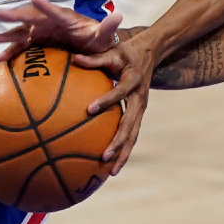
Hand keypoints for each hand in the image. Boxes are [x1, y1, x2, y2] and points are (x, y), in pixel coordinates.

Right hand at [0, 0, 121, 57]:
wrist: (91, 48)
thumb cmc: (97, 40)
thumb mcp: (104, 35)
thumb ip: (108, 27)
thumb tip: (118, 16)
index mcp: (66, 19)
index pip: (56, 12)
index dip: (46, 6)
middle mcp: (50, 23)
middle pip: (30, 18)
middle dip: (15, 16)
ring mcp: (41, 33)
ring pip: (20, 32)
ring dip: (4, 33)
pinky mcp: (36, 43)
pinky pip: (20, 47)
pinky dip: (10, 51)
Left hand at [72, 35, 157, 175]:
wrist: (149, 54)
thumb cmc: (125, 53)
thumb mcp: (113, 52)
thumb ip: (95, 58)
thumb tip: (74, 59)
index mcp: (134, 81)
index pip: (120, 92)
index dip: (106, 100)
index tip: (89, 109)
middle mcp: (140, 98)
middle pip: (131, 124)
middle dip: (118, 141)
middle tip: (103, 155)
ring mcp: (141, 109)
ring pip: (133, 135)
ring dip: (124, 153)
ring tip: (111, 171)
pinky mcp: (138, 115)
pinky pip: (131, 135)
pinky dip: (124, 150)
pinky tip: (112, 165)